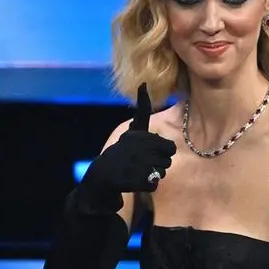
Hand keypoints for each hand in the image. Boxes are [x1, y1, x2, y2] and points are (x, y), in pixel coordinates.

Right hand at [80, 84, 176, 208]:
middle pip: (168, 161)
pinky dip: (147, 185)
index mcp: (139, 136)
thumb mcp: (132, 130)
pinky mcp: (133, 181)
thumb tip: (144, 83)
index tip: (145, 151)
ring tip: (136, 171)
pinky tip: (134, 182)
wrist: (99, 178)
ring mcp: (135, 164)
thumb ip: (141, 111)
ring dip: (152, 175)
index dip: (161, 152)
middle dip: (158, 165)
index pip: (169, 147)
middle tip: (141, 164)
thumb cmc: (121, 152)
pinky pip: (154, 184)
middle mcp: (137, 148)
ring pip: (162, 173)